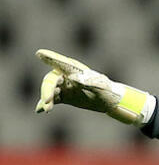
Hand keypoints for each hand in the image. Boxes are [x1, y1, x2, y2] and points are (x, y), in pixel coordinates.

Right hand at [34, 49, 154, 124]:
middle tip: (47, 101)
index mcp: (76, 69)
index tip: (39, 54)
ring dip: (46, 99)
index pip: (61, 63)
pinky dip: (47, 104)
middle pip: (51, 80)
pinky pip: (53, 100)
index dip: (50, 58)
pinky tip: (39, 110)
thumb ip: (87, 82)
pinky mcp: (65, 97)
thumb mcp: (101, 87)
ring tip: (47, 109)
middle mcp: (67, 76)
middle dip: (47, 90)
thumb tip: (71, 78)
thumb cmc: (108, 91)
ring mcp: (65, 86)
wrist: (112, 102)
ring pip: (50, 91)